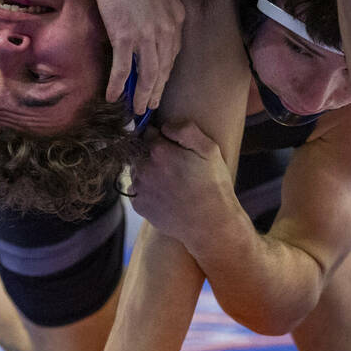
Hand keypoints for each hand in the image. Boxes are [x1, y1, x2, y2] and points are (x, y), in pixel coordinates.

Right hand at [74, 0, 184, 109]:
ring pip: (148, 74)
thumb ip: (165, 14)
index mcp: (177, 20)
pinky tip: (113, 96)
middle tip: (149, 106)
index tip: (159, 86)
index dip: (165, 75)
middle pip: (163, 69)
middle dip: (156, 91)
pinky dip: (119, 85)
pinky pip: (124, 68)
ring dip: (142, 95)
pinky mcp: (125, 37)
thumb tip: (159, 31)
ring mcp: (146, 35)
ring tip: (137, 108)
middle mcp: (166, 31)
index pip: (173, 55)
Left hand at [130, 121, 237, 244]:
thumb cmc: (213, 186)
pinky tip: (166, 195)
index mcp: (159, 150)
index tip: (172, 146)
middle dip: (153, 155)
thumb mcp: (209, 150)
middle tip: (174, 167)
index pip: (149, 132)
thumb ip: (186, 130)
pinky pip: (137, 190)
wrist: (210, 225)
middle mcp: (143, 168)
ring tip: (171, 182)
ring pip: (137, 171)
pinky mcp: (138, 205)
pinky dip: (147, 190)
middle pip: (140, 151)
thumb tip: (164, 126)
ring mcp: (139, 188)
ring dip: (148, 172)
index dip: (161, 137)